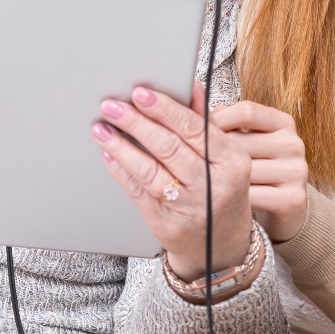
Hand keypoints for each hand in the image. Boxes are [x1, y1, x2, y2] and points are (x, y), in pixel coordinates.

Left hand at [95, 81, 253, 280]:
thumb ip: (206, 123)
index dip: (165, 109)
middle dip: (136, 123)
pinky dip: (121, 171)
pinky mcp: (166, 223)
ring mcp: (189, 208)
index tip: (141, 93)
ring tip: (102, 128)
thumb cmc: (222, 192)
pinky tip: (109, 154)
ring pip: (149, 170)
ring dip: (121, 147)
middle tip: (113, 106)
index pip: (194, 129)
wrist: (220, 246)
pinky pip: (138, 192)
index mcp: (232, 162)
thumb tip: (192, 87)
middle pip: (169, 148)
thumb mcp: (226, 158)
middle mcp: (212, 186)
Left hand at [211, 100, 308, 242]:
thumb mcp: (247, 139)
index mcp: (283, 123)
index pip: (247, 112)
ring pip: (244, 172)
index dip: (218, 120)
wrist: (283, 205)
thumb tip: (193, 100)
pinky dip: (233, 199)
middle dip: (215, 154)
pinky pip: (251, 196)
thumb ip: (227, 122)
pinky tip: (225, 199)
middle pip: (241, 143)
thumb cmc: (257, 167)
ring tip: (209, 182)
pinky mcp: (293, 198)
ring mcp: (296, 171)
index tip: (197, 131)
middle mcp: (293, 144)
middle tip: (197, 162)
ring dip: (222, 179)